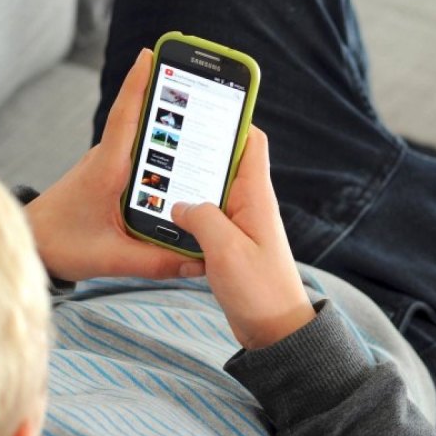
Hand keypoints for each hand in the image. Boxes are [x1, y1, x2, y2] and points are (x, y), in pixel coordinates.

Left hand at [26, 49, 204, 281]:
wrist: (31, 245)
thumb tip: (197, 262)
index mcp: (107, 169)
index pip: (125, 116)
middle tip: (195, 76)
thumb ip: (156, 261)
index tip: (152, 54)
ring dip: (165, 123)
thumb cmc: (61, 244)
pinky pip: (136, 154)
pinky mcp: (107, 175)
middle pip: (139, 118)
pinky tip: (179, 158)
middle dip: (166, 94)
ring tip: (200, 114)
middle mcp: (106, 159)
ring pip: (139, 138)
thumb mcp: (111, 258)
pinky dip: (157, 148)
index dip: (139, 84)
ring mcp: (106, 165)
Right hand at [171, 127, 315, 348]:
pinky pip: (207, 217)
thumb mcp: (227, 250)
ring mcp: (239, 223)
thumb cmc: (261, 291)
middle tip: (167, 136)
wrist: (275, 331)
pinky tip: (167, 215)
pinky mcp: (229, 243)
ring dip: (190, 183)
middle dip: (199, 147)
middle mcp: (249, 204)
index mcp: (256, 197)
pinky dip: (188, 212)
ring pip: (212, 190)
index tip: (204, 105)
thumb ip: (202, 218)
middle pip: (225, 161)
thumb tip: (180, 204)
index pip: (252, 142)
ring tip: (159, 173)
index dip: (233, 119)